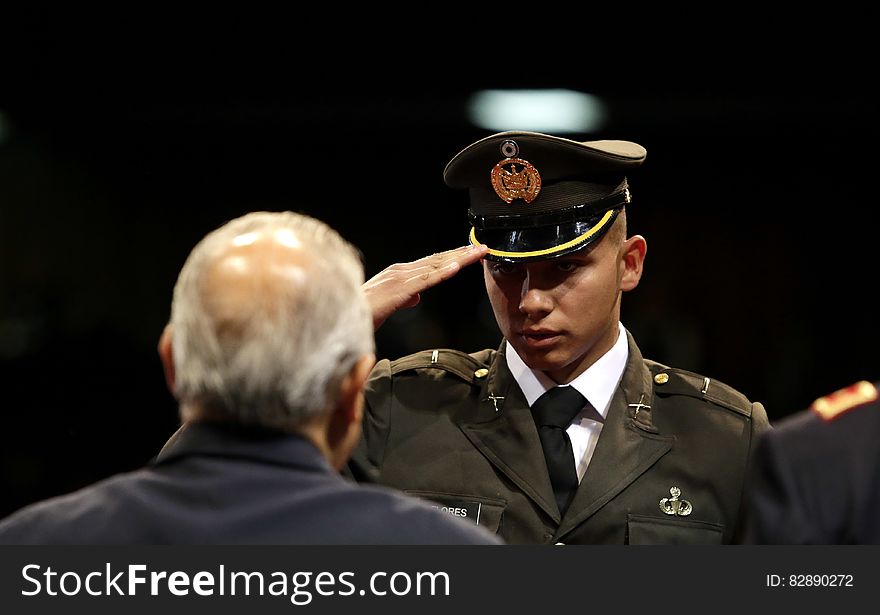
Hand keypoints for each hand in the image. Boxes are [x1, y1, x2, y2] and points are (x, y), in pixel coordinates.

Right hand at [364, 244, 487, 329]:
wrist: (338, 315)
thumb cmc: (362, 313)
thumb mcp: (388, 304)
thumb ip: (404, 298)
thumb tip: (417, 297)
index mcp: (399, 274)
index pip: (432, 263)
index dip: (453, 256)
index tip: (471, 252)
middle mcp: (401, 271)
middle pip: (438, 260)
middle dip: (462, 253)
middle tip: (483, 247)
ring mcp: (400, 278)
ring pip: (436, 267)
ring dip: (459, 258)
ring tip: (477, 253)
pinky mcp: (398, 290)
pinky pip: (425, 281)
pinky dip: (442, 272)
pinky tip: (456, 267)